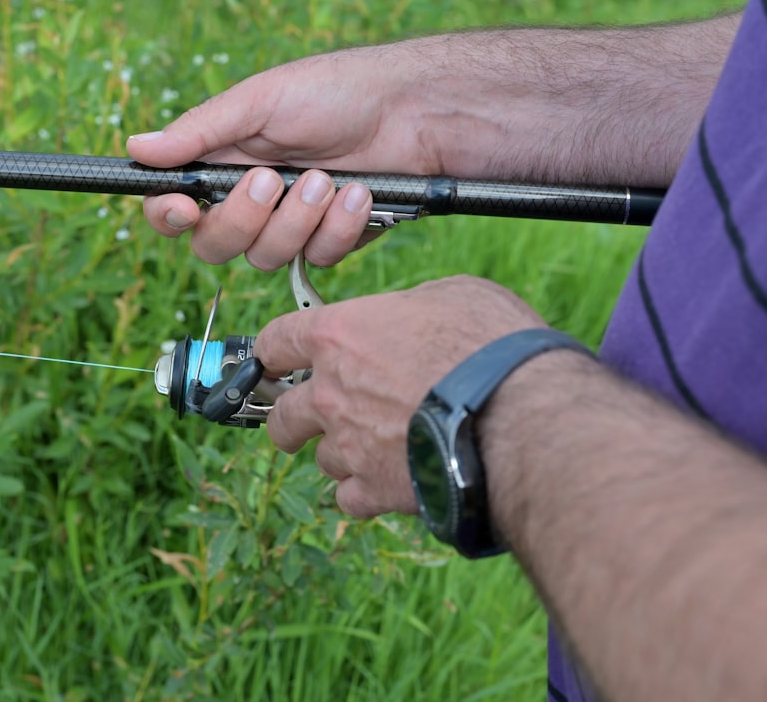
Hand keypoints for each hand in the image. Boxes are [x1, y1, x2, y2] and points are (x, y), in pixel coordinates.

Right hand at [126, 45, 457, 269]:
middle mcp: (249, 200)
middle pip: (214, 245)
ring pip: (266, 256)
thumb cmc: (336, 92)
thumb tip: (136, 148)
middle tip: (272, 179)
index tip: (187, 210)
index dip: (170, 218)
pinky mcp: (327, 241)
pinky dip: (337, 228)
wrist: (414, 113)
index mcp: (223, 163)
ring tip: (328, 178)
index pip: (172, 208)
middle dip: (245, 218)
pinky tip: (359, 195)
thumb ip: (199, 132)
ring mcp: (289, 225)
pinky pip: (314, 258)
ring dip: (298, 218)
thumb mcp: (262, 101)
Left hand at [252, 275, 545, 517]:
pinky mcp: (375, 489)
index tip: (275, 360)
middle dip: (288, 418)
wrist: (520, 415)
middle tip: (302, 421)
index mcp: (339, 336)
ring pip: (322, 458)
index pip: (277, 341)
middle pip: (281, 414)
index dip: (272, 351)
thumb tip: (406, 319)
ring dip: (341, 454)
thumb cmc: (491, 344)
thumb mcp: (450, 296)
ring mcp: (349, 445)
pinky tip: (387, 482)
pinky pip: (350, 498)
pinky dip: (365, 492)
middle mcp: (331, 392)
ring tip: (375, 448)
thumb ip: (406, 310)